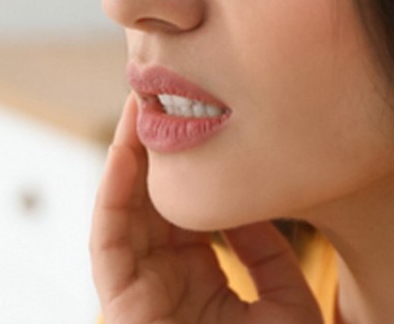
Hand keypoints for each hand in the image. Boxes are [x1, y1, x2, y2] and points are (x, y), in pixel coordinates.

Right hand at [90, 94, 322, 323]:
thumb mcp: (286, 302)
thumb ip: (269, 256)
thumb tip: (249, 206)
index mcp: (199, 276)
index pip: (181, 206)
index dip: (183, 160)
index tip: (196, 113)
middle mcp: (164, 278)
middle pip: (148, 198)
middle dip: (150, 144)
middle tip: (159, 90)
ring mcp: (140, 289)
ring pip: (122, 211)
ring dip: (125, 156)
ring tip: (136, 107)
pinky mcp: (121, 303)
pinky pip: (107, 243)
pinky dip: (110, 197)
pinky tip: (122, 153)